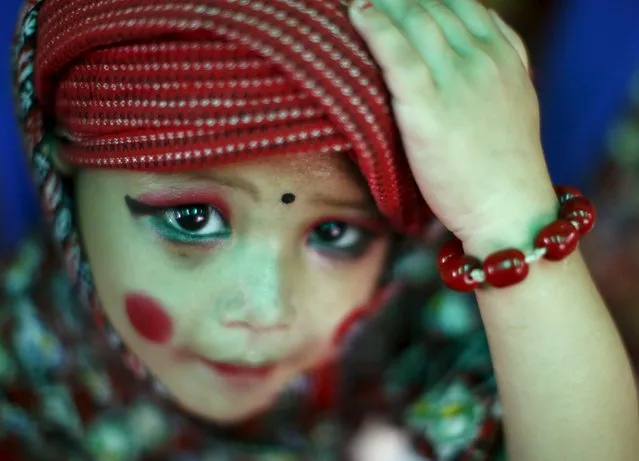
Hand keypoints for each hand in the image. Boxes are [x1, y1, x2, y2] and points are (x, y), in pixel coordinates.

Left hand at [350, 0, 557, 252]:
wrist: (510, 208)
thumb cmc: (505, 166)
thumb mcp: (515, 103)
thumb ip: (498, 67)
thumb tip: (470, 46)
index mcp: (505, 57)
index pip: (463, 6)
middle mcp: (483, 59)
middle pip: (435, 8)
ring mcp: (458, 80)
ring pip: (416, 22)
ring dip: (383, 3)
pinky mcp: (429, 107)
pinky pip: (398, 53)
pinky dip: (375, 27)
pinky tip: (357, 13)